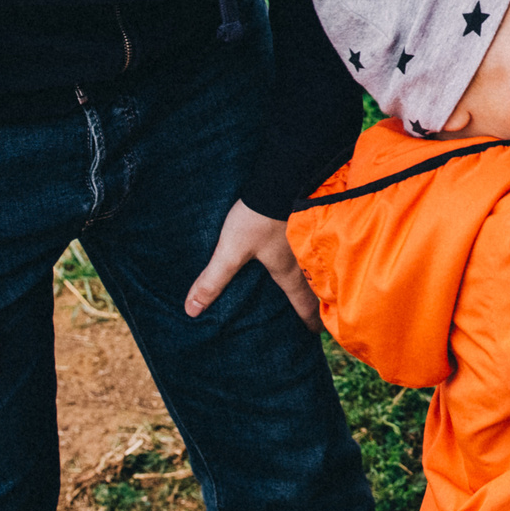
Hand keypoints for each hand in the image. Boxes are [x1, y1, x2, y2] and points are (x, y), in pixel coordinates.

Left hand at [186, 199, 318, 327]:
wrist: (284, 176)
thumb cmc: (259, 217)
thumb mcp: (232, 250)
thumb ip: (213, 279)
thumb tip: (192, 310)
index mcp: (288, 272)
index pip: (302, 304)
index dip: (307, 321)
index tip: (313, 334)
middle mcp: (305, 259)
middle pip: (315, 287)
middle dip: (316, 301)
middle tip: (317, 313)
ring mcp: (310, 238)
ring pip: (317, 265)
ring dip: (316, 277)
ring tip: (315, 284)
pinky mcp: (310, 218)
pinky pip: (315, 243)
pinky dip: (313, 252)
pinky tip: (305, 246)